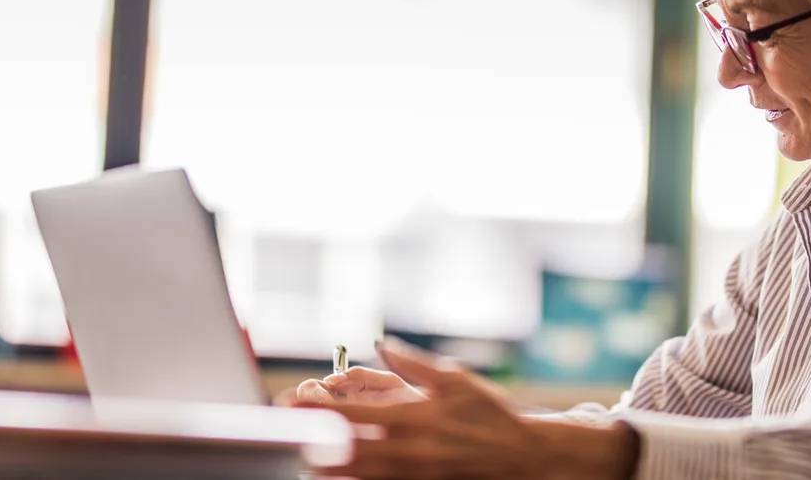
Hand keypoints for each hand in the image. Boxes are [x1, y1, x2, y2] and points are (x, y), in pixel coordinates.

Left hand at [302, 338, 638, 479]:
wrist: (523, 456)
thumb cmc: (489, 413)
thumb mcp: (456, 380)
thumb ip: (414, 363)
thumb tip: (380, 343)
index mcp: (419, 417)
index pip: (358, 414)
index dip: (322, 409)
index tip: (295, 401)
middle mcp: (414, 450)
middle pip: (351, 451)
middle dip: (316, 442)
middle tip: (288, 433)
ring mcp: (416, 475)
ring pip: (361, 475)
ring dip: (331, 466)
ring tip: (305, 457)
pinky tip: (342, 474)